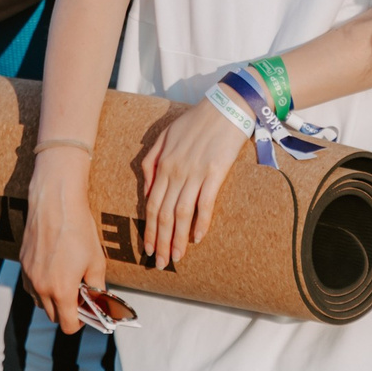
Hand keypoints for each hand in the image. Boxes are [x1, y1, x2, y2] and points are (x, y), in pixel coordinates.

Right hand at [18, 149, 106, 334]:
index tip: (86, 311)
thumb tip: (99, 301)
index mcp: (61, 290)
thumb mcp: (96, 261)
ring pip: (40, 301)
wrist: (55, 202)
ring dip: (53, 299)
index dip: (80, 322)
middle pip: (53, 315)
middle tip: (80, 295)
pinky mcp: (22, 263)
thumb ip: (97, 287)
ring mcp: (29, 276)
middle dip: (67, 310)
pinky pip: (31, 286)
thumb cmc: (79, 230)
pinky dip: (42, 285)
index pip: (67, 325)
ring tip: (66, 280)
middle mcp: (41, 287)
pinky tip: (54, 269)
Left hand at [138, 94, 248, 270]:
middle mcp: (175, 172)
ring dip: (177, 239)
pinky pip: (204, 204)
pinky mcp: (214, 174)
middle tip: (159, 264)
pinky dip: (200, 224)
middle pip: (163, 214)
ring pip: (180, 214)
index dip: (148, 229)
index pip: (151, 204)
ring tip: (175, 258)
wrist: (226, 107)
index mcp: (163, 164)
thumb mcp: (165, 135)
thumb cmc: (196, 120)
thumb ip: (151, 160)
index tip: (147, 248)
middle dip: (159, 242)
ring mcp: (195, 174)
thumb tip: (146, 188)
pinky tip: (197, 239)